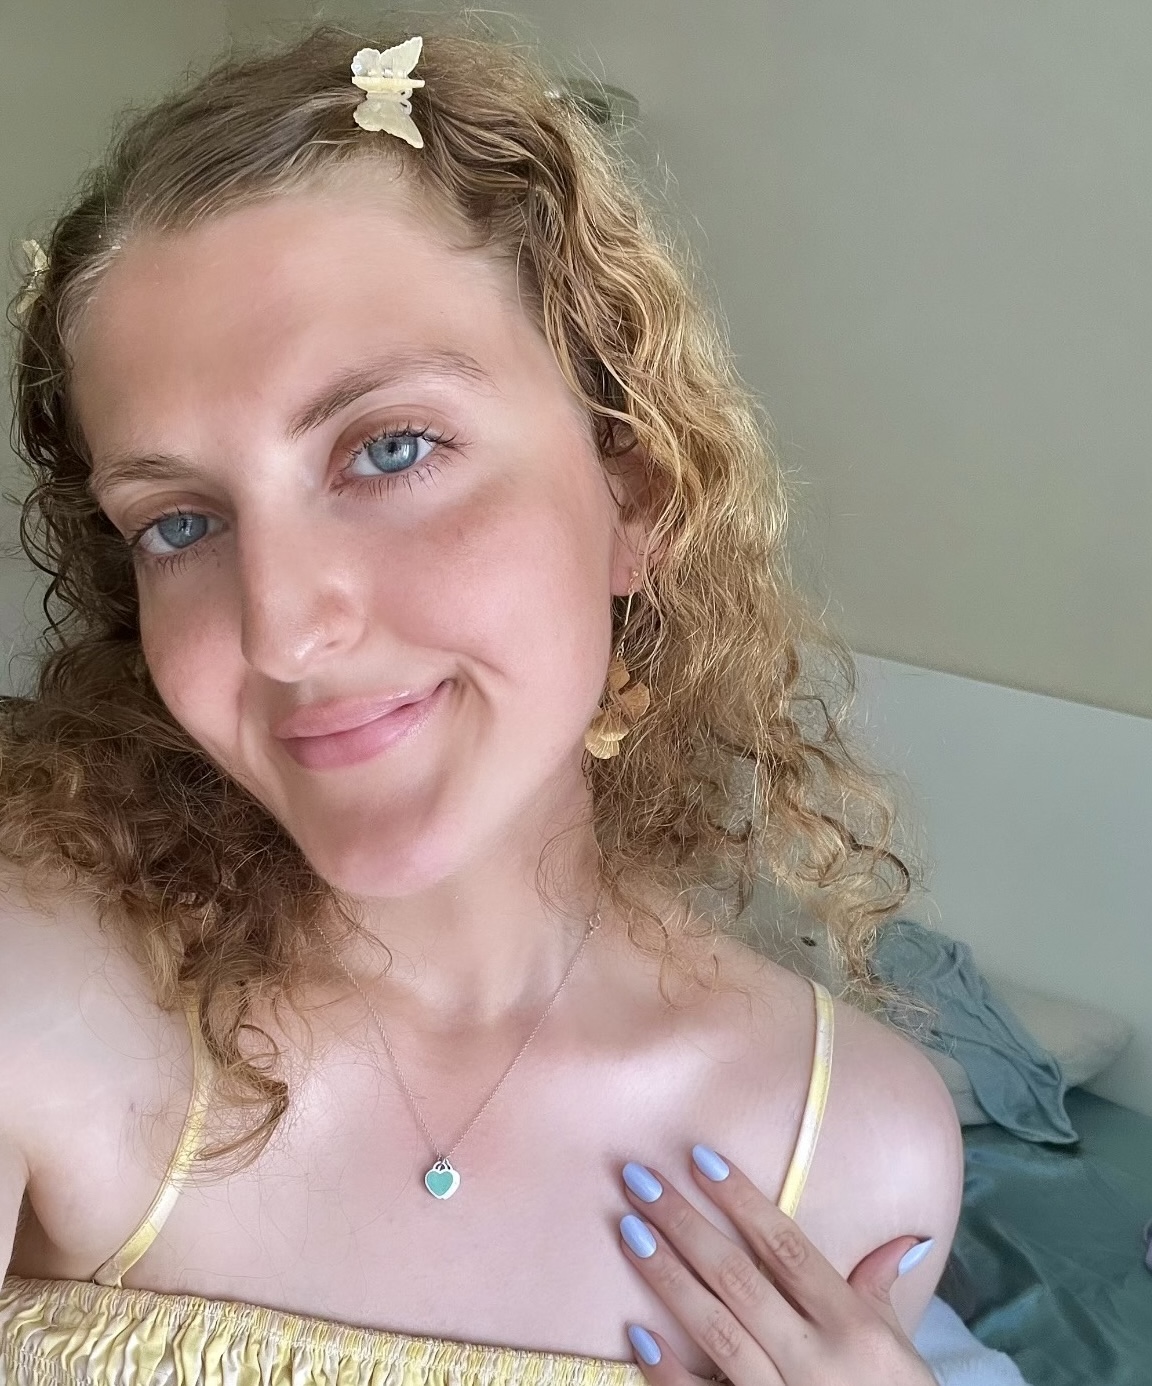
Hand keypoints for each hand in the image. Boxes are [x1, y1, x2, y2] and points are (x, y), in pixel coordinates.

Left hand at [617, 1146, 936, 1383]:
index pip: (786, 1248)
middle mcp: (816, 1361)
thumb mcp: (899, 1352)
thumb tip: (903, 1239)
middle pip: (739, 1279)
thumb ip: (880, 1292)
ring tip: (629, 1230)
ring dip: (668, 1278)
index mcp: (853, 1328)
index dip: (742, 1200)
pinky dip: (669, 1370)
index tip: (699, 1158)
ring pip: (716, 1330)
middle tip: (640, 1180)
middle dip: (685, 1224)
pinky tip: (637, 1332)